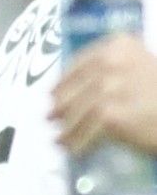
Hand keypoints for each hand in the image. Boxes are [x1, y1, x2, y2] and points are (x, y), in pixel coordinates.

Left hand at [52, 35, 156, 156]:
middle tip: (50, 119)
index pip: (78, 65)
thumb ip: (114, 69)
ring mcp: (109, 88)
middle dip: (60, 108)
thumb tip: (75, 89)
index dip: (63, 83)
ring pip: (75, 114)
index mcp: (119, 45)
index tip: (52, 95)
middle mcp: (111, 62)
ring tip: (59, 140)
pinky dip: (77, 143)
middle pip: (72, 91)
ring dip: (66, 130)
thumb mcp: (144, 66)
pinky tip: (73, 150)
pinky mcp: (109, 115)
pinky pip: (85, 133)